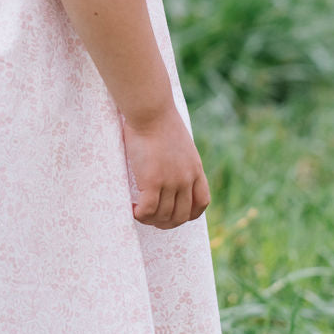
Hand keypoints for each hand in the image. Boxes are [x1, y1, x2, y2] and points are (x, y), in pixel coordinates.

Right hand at [121, 107, 210, 229]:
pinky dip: (140, 215)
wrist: (151, 111)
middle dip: (166, 222)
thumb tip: (166, 163)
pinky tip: (132, 209)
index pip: (201, 203)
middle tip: (151, 218)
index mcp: (195, 168)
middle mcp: (186, 178)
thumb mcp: (178, 142)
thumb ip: (178, 157)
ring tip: (139, 212)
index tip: (174, 213)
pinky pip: (148, 210)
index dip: (189, 214)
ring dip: (151, 219)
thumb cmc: (158, 119)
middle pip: (182, 215)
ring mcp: (171, 181)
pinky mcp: (153, 181)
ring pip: (164, 215)